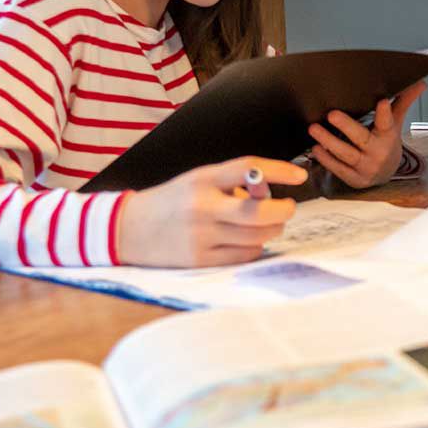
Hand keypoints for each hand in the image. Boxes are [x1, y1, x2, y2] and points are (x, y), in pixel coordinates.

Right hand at [115, 156, 306, 266]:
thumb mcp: (197, 180)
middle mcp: (202, 207)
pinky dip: (254, 248)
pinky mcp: (200, 260)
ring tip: (265, 224)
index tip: (300, 175)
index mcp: (202, 179)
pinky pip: (244, 255)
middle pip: (261, 212)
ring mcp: (201, 236)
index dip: (279, 170)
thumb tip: (271, 190)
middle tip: (287, 208)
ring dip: (271, 230)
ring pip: (258, 236)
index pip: (249, 168)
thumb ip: (232, 183)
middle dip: (283, 210)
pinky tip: (247, 241)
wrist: (127, 229)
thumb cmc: (171, 202)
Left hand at [309, 82, 426, 187]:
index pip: (388, 122)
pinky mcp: (355, 179)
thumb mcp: (394, 124)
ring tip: (314, 129)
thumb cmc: (386, 142)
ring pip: (346, 154)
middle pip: (362, 138)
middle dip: (346, 126)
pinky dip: (326, 159)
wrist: (386, 174)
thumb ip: (403, 102)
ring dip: (329, 141)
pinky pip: (339, 169)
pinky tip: (316, 148)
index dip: (385, 112)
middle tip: (332, 114)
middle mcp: (378, 152)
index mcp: (388, 135)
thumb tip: (421, 82)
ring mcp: (366, 167)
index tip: (381, 101)